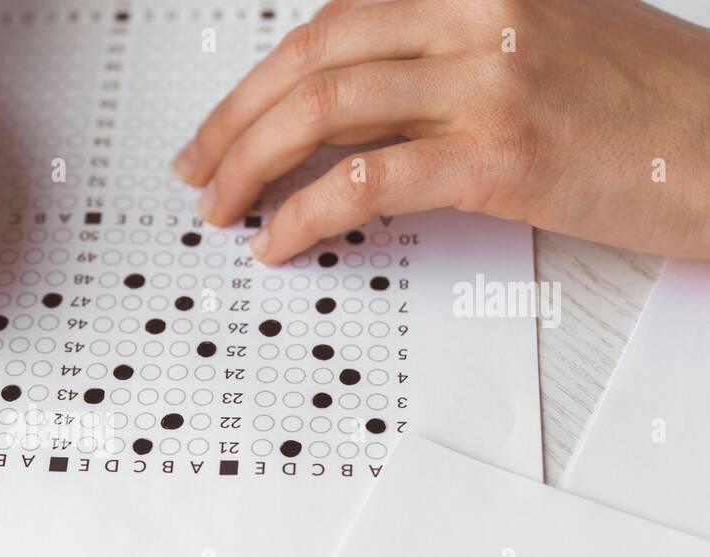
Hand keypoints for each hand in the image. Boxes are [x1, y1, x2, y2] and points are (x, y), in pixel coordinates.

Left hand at [172, 0, 709, 264]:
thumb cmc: (651, 104)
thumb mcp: (544, 43)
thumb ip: (450, 58)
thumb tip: (362, 104)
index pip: (335, 21)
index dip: (265, 77)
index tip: (226, 121)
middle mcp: (478, 16)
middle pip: (310, 58)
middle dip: (234, 120)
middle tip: (198, 168)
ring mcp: (487, 82)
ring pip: (323, 111)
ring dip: (251, 166)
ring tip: (221, 209)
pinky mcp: (499, 156)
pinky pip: (367, 181)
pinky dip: (305, 214)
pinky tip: (280, 241)